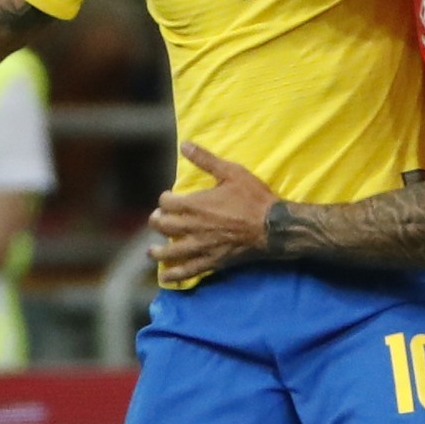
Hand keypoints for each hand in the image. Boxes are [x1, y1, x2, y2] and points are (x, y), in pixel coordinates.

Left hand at [148, 142, 280, 281]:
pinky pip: (188, 270)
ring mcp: (200, 246)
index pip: (166, 203)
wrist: (272, 226)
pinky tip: (166, 278)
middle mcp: (192, 227)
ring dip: (157, 251)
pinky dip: (174, 275)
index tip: (168, 198)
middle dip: (157, 222)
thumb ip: (206, 160)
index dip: (164, 199)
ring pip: (170, 252)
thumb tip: (184, 145)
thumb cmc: (253, 198)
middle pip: (163, 226)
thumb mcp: (231, 173)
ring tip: (152, 251)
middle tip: (158, 220)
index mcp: (194, 205)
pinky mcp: (211, 261)